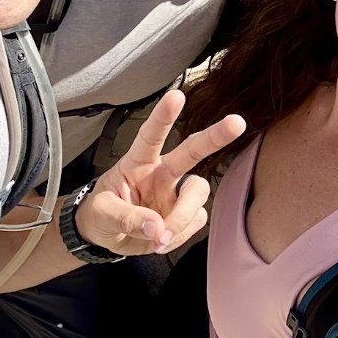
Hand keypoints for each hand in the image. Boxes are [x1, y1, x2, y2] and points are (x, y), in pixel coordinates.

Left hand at [73, 89, 244, 255]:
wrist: (107, 238)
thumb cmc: (101, 214)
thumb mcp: (100, 214)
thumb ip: (126, 218)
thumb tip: (157, 228)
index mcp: (138, 163)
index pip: (151, 135)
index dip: (163, 116)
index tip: (176, 95)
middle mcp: (162, 173)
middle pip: (193, 150)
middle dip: (215, 136)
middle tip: (237, 122)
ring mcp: (176, 193)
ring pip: (198, 194)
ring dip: (181, 218)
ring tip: (157, 239)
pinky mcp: (186, 214)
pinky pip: (196, 222)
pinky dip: (179, 236)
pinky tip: (160, 241)